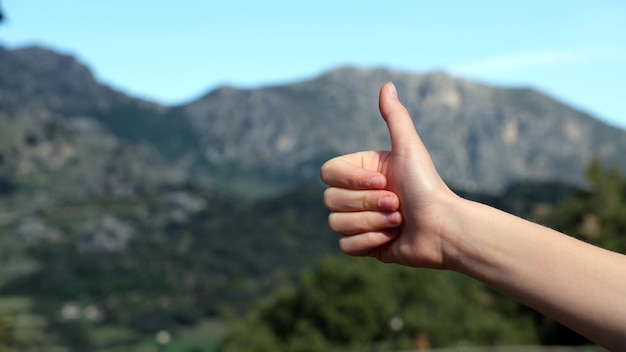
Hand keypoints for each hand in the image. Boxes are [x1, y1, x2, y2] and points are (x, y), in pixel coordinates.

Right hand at [321, 82, 458, 268]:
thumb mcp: (409, 148)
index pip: (328, 173)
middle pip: (331, 200)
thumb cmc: (427, 186)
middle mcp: (355, 195)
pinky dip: (370, 241)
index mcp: (360, 171)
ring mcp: (358, 220)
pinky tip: (392, 238)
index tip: (383, 181)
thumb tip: (386, 85)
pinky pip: (346, 246)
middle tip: (398, 203)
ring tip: (399, 221)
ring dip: (373, 223)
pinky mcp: (363, 245)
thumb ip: (395, 117)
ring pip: (336, 224)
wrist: (444, 228)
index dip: (352, 180)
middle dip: (368, 204)